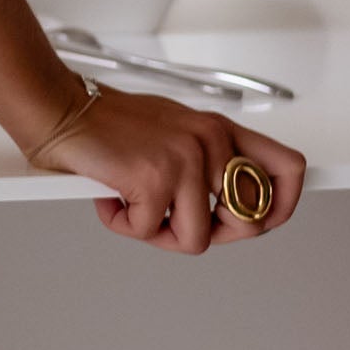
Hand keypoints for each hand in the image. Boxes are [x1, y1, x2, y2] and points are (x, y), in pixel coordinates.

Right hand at [28, 82, 304, 251]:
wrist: (62, 110)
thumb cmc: (108, 125)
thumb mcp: (174, 131)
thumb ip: (206, 160)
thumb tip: (225, 207)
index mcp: (220, 130)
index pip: (288, 169)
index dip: (284, 206)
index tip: (264, 221)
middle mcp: (211, 142)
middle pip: (248, 222)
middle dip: (210, 234)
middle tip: (173, 221)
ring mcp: (186, 161)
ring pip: (197, 239)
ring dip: (158, 233)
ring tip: (133, 206)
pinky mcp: (156, 179)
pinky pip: (150, 232)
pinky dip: (123, 224)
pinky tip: (110, 197)